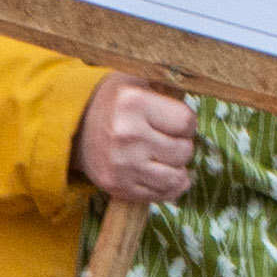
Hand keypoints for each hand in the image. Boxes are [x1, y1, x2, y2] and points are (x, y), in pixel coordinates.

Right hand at [73, 76, 197, 201]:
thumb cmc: (114, 102)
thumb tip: (201, 92)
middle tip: (166, 138)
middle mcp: (127, 135)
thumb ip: (167, 87)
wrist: (75, 128)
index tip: (175, 121)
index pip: (187, 122)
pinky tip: (161, 172)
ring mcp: (123, 165)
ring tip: (165, 157)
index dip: (187, 122)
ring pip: (176, 177)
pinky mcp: (119, 187)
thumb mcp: (136, 81)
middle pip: (184, 151)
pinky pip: (162, 195)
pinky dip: (168, 186)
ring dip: (176, 168)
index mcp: (133, 103)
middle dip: (181, 145)